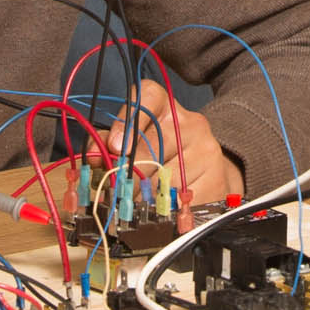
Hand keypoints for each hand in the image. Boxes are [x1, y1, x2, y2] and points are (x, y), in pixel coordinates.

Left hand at [110, 80, 240, 210]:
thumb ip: (108, 142)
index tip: (116, 147)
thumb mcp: (132, 141)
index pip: (147, 97)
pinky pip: (182, 198)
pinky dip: (164, 209)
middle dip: (127, 174)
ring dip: (142, 197)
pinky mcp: (217, 178)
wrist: (206, 173)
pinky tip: (155, 213)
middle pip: (152, 147)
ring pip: (165, 178)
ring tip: (129, 206)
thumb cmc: (159, 154)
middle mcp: (190, 122)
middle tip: (113, 193)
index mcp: (164, 105)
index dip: (127, 121)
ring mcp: (207, 149)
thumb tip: (92, 154)